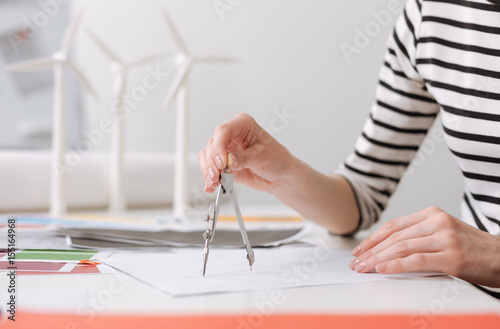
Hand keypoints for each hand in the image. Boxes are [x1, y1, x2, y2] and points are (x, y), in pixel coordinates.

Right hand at [198, 113, 297, 193]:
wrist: (280, 177)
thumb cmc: (277, 159)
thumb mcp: (263, 156)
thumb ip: (244, 158)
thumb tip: (228, 160)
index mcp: (243, 125)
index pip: (224, 131)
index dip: (219, 146)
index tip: (222, 162)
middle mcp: (232, 135)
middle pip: (212, 144)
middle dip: (212, 161)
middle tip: (218, 174)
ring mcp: (226, 150)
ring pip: (207, 156)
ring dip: (208, 170)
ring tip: (216, 181)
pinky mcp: (223, 164)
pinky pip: (209, 168)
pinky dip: (209, 178)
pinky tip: (212, 186)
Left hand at [349, 206, 499, 286]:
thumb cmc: (472, 249)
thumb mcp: (444, 233)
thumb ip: (419, 236)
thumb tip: (386, 249)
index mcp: (432, 214)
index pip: (394, 225)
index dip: (373, 238)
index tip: (359, 249)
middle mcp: (437, 222)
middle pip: (394, 237)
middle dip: (371, 250)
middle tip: (356, 262)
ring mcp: (445, 238)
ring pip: (402, 247)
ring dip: (377, 259)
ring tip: (363, 268)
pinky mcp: (452, 257)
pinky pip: (416, 261)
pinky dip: (395, 265)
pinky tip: (381, 269)